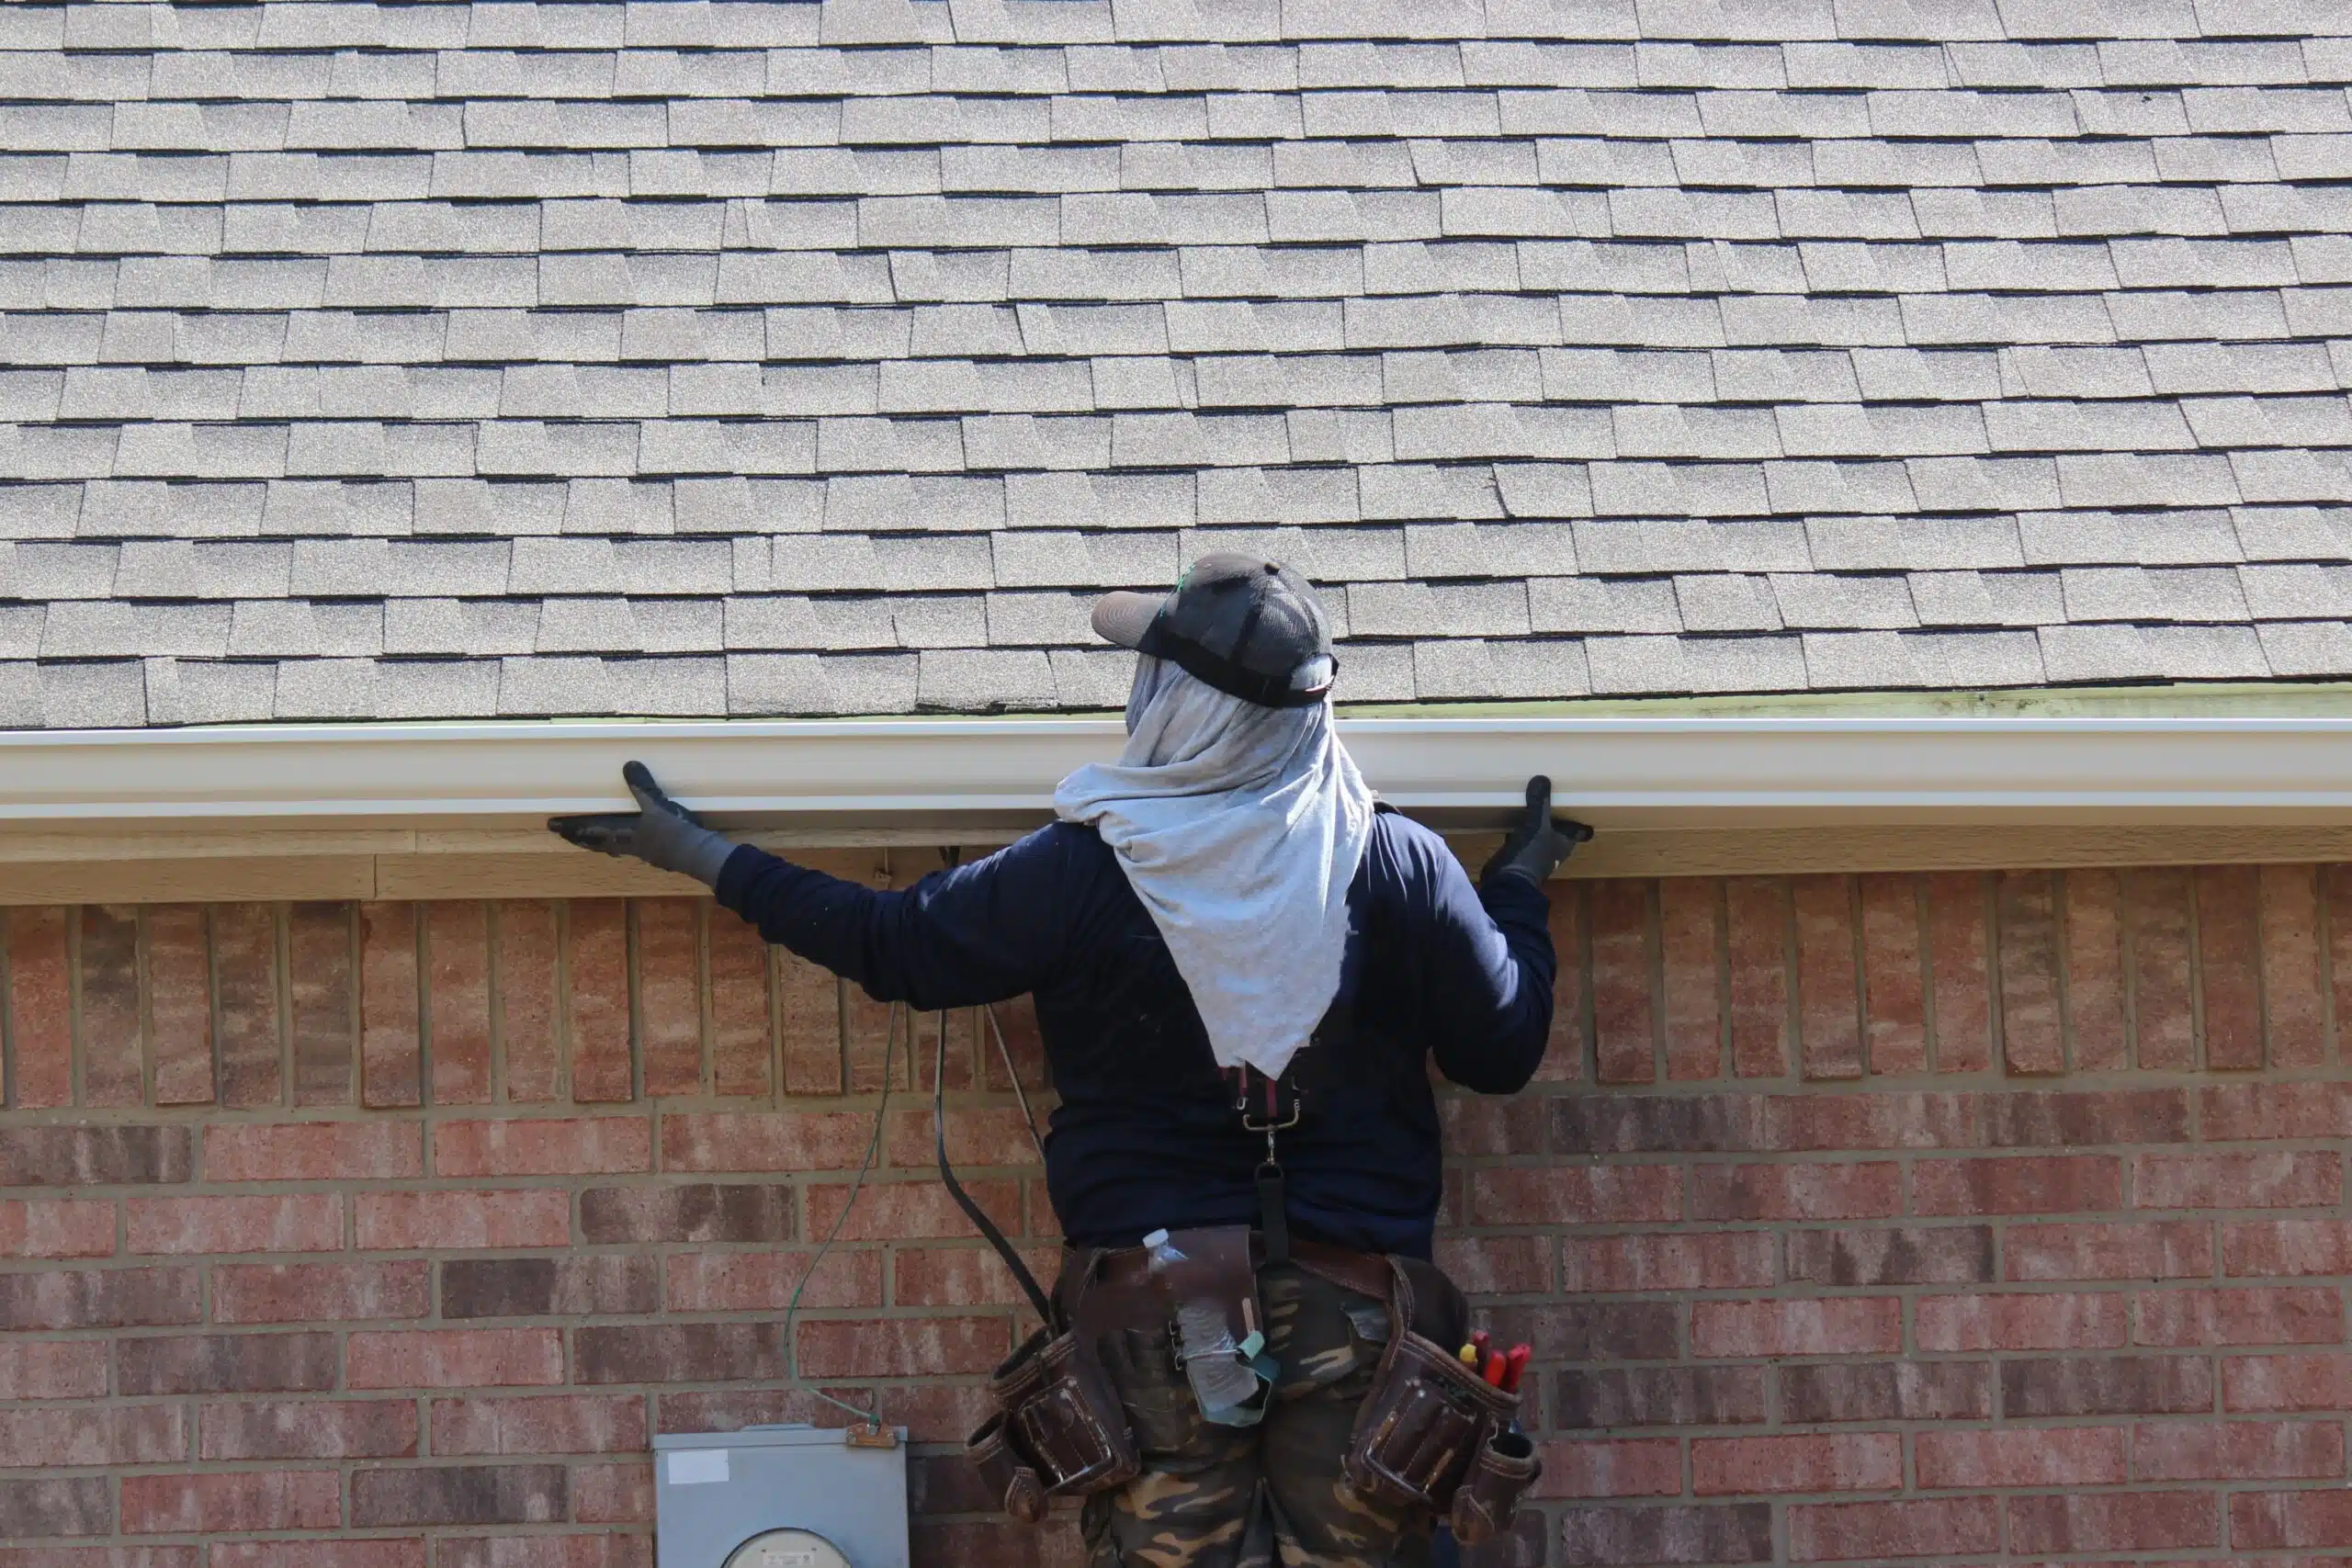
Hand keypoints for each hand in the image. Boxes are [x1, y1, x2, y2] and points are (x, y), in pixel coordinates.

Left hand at [548, 761, 738, 886]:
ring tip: (588, 842)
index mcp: (622, 833)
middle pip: (596, 842)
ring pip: (611, 848)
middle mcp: (627, 844)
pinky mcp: (656, 854)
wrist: (697, 855)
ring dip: (597, 844)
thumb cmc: (674, 831)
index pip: (590, 829)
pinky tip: (628, 846)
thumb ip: (642, 786)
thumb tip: (628, 765)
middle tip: (563, 836)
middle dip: (579, 838)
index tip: (552, 825)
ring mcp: (641, 851)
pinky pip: (629, 849)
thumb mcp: (657, 804)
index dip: (571, 826)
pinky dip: (621, 846)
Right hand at [1479, 776, 1591, 886]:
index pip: (1579, 832)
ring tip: (1534, 807)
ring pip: (1541, 835)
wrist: (1507, 880)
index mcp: (1565, 842)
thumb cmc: (1530, 853)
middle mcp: (1553, 849)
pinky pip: (1523, 840)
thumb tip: (1542, 778)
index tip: (1584, 809)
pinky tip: (1513, 821)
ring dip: (1539, 825)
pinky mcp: (1519, 857)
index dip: (1581, 823)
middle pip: (1560, 833)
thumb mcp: (1536, 824)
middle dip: (1558, 821)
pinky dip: (1521, 831)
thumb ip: (1539, 802)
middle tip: (1556, 801)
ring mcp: (1536, 854)